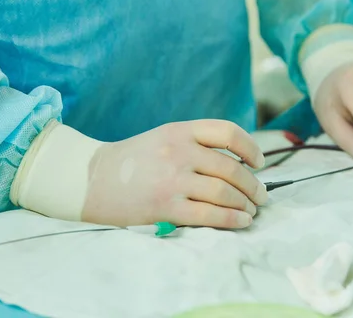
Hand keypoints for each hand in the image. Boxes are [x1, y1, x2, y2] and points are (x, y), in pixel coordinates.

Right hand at [81, 120, 267, 227]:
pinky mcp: (164, 206)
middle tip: (261, 196)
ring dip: (244, 204)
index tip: (259, 163)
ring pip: (223, 192)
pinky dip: (231, 219)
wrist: (91, 179)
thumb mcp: (163, 138)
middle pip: (231, 167)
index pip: (227, 132)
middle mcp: (178, 151)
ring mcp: (171, 179)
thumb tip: (239, 163)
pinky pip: (209, 214)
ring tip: (251, 211)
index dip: (250, 147)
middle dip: (253, 185)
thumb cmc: (132, 161)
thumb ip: (195, 143)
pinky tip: (240, 221)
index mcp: (179, 131)